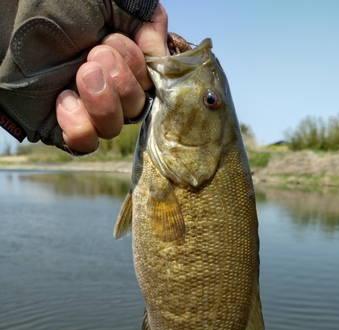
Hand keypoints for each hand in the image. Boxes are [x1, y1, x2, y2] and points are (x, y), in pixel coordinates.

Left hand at [56, 4, 167, 153]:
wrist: (7, 20)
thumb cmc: (55, 4)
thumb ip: (147, 20)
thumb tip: (159, 56)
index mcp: (122, 61)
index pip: (150, 84)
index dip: (139, 69)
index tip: (114, 41)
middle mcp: (107, 88)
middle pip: (136, 108)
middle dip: (121, 80)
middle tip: (93, 55)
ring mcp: (84, 109)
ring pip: (113, 128)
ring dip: (103, 102)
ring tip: (81, 73)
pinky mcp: (61, 127)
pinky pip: (85, 143)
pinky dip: (79, 124)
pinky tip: (63, 98)